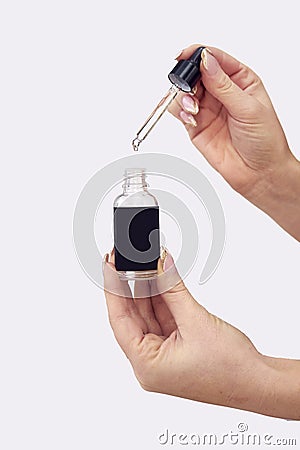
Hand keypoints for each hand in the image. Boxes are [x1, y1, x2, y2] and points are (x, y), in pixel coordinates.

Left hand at [103, 250, 299, 418]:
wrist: (259, 382)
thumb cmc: (232, 368)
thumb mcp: (195, 320)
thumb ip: (173, 289)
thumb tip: (161, 262)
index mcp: (146, 366)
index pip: (119, 320)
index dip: (113, 288)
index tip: (109, 264)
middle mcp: (150, 363)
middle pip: (132, 317)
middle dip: (130, 286)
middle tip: (125, 259)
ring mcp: (163, 357)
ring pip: (148, 316)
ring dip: (148, 290)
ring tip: (145, 264)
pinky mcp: (176, 350)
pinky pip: (162, 320)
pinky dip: (162, 300)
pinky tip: (160, 279)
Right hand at [169, 45, 299, 240]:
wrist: (259, 173)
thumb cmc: (264, 140)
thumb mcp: (249, 108)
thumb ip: (224, 85)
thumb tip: (206, 62)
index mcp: (240, 80)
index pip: (215, 58)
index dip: (199, 54)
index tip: (186, 55)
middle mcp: (222, 92)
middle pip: (195, 73)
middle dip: (188, 78)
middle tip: (190, 89)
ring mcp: (208, 108)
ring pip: (184, 91)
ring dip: (182, 96)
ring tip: (192, 108)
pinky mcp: (196, 126)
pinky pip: (179, 111)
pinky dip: (178, 111)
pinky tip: (190, 118)